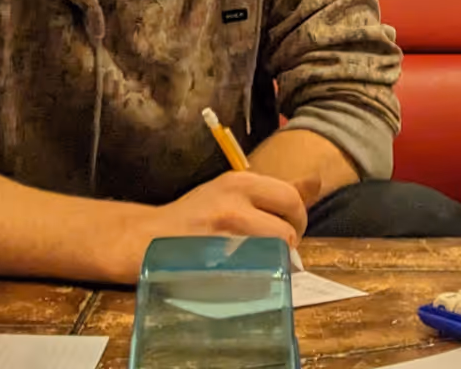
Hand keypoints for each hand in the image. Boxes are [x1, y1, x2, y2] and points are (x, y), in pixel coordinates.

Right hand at [108, 171, 309, 279]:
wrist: (145, 238)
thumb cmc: (194, 217)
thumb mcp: (232, 193)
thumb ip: (274, 191)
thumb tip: (316, 182)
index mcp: (240, 182)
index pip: (292, 200)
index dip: (297, 220)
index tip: (285, 230)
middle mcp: (233, 204)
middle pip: (287, 231)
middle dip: (287, 246)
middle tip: (272, 251)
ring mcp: (223, 236)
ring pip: (274, 255)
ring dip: (272, 264)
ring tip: (255, 262)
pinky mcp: (215, 264)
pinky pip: (254, 276)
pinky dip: (255, 279)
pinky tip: (241, 275)